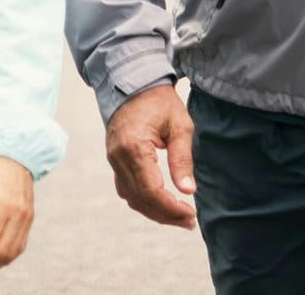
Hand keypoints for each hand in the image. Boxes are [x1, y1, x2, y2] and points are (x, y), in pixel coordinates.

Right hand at [104, 84, 196, 228]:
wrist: (133, 83)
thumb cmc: (159, 102)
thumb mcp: (179, 125)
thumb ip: (182, 158)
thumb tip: (188, 190)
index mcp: (134, 147)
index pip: (151, 190)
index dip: (171, 208)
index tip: (191, 214)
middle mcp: (118, 157)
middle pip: (141, 199)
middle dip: (166, 215)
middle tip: (190, 222)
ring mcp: (113, 159)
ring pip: (132, 198)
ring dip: (155, 212)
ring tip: (180, 217)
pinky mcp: (114, 160)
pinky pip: (126, 189)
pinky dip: (143, 201)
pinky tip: (161, 204)